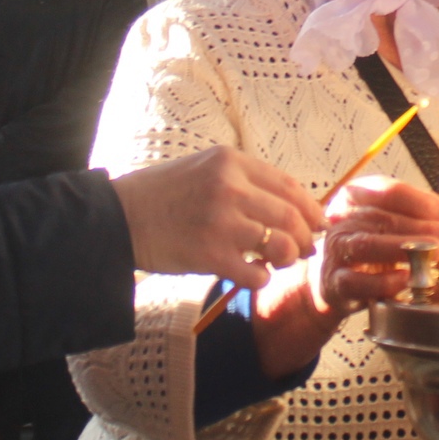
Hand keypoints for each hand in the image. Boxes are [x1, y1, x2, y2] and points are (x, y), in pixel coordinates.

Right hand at [112, 146, 325, 289]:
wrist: (120, 217)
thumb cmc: (164, 194)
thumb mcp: (205, 169)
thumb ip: (244, 181)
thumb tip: (290, 205)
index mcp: (231, 162)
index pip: (289, 186)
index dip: (310, 209)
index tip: (318, 223)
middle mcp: (229, 188)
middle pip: (291, 216)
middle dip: (306, 236)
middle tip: (305, 248)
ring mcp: (220, 222)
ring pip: (280, 244)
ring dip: (287, 257)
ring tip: (279, 260)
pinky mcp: (210, 255)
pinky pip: (256, 273)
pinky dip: (262, 277)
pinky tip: (253, 274)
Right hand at [247, 177, 438, 378]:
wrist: (331, 277)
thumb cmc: (369, 244)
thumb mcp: (389, 219)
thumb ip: (417, 214)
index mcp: (357, 195)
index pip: (389, 191)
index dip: (422, 202)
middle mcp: (343, 218)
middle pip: (384, 218)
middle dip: (425, 228)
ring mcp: (337, 250)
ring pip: (368, 245)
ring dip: (405, 249)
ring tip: (435, 253)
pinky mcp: (335, 282)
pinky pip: (356, 281)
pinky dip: (382, 281)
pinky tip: (404, 279)